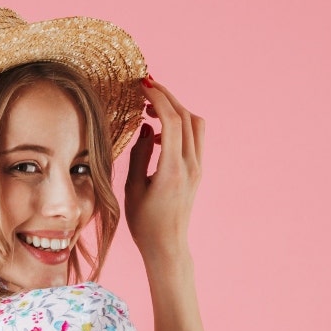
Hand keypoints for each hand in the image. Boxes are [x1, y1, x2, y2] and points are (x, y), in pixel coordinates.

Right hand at [124, 74, 204, 264]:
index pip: (172, 121)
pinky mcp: (197, 171)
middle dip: (167, 97)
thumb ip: (139, 154)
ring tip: (152, 108)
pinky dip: (179, 126)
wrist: (167, 245)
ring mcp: (197, 168)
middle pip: (186, 117)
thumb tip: (146, 127)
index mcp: (172, 170)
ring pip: (194, 125)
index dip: (158, 98)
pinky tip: (157, 134)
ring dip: (176, 109)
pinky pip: (193, 138)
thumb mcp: (133, 188)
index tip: (143, 85)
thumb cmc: (145, 223)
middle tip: (146, 86)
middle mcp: (190, 166)